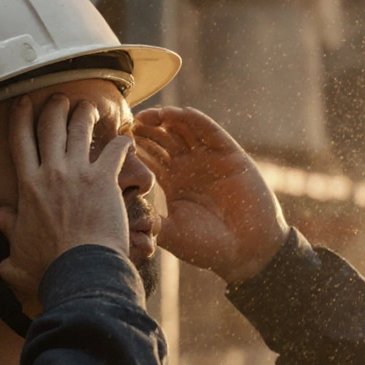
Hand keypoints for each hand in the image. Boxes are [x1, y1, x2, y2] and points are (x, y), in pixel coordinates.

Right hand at [0, 95, 133, 304]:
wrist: (80, 272)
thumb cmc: (49, 269)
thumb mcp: (16, 254)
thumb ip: (7, 232)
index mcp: (28, 186)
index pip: (19, 141)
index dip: (20, 117)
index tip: (23, 103)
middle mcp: (51, 172)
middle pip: (50, 125)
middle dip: (55, 107)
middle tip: (61, 100)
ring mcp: (78, 173)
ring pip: (80, 128)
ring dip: (84, 113)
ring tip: (89, 107)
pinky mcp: (105, 179)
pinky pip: (115, 150)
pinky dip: (122, 142)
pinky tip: (127, 139)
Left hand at [134, 107, 287, 284]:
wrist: (247, 251)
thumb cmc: (209, 247)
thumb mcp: (172, 234)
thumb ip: (150, 221)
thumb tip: (121, 214)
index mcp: (172, 181)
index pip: (149, 156)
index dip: (135, 145)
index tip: (117, 137)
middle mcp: (189, 166)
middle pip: (164, 138)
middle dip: (148, 128)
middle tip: (131, 121)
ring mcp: (209, 158)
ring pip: (185, 130)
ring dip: (169, 119)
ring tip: (152, 115)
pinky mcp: (230, 155)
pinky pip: (212, 132)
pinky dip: (198, 121)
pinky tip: (182, 113)